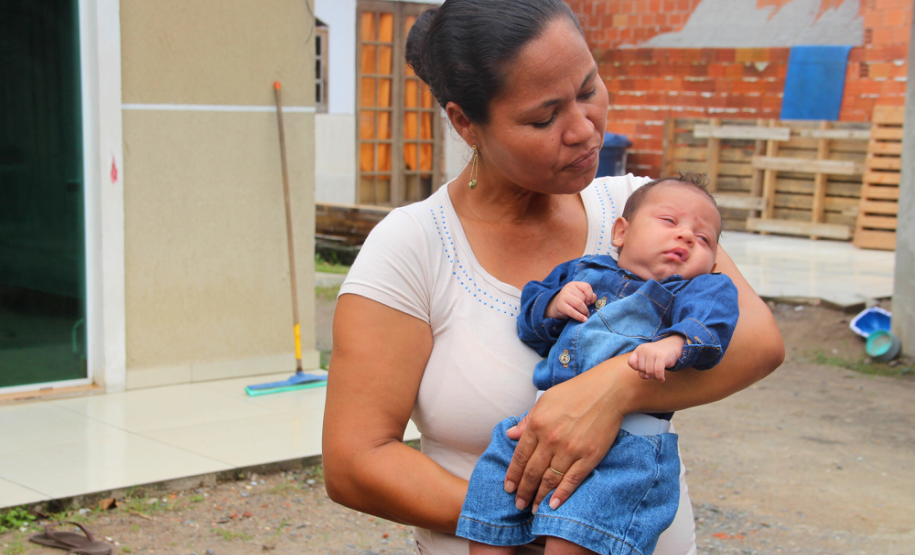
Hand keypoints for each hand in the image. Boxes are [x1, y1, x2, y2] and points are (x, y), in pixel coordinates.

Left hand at [503, 363, 627, 511]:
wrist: (607, 391)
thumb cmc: (575, 392)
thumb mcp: (545, 400)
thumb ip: (527, 420)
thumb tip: (510, 434)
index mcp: (537, 424)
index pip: (520, 456)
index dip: (513, 475)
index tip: (508, 488)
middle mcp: (551, 439)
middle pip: (532, 472)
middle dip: (523, 491)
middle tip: (518, 504)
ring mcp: (571, 449)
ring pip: (550, 479)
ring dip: (539, 497)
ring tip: (533, 508)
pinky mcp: (589, 456)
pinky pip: (572, 480)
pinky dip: (561, 495)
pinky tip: (553, 505)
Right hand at [544, 282, 596, 322]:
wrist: (555, 306)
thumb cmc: (571, 301)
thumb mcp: (579, 295)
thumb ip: (589, 296)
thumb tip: (595, 299)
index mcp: (574, 284)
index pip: (587, 287)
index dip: (590, 296)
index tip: (589, 302)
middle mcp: (568, 288)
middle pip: (583, 297)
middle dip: (587, 306)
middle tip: (586, 310)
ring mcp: (564, 296)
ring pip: (579, 304)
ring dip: (585, 311)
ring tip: (586, 315)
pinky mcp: (561, 306)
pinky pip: (573, 312)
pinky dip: (580, 317)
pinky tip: (584, 320)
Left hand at [628, 336, 684, 381]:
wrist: (674, 346)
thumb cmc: (659, 356)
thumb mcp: (648, 360)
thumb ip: (643, 369)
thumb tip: (645, 376)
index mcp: (639, 349)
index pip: (631, 363)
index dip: (637, 369)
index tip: (645, 367)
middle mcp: (644, 349)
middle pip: (641, 369)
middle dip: (648, 373)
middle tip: (655, 371)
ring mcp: (653, 352)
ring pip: (649, 372)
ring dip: (655, 377)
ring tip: (659, 375)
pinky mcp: (661, 356)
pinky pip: (658, 372)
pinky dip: (660, 377)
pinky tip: (662, 379)